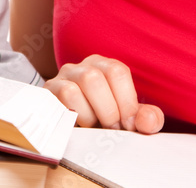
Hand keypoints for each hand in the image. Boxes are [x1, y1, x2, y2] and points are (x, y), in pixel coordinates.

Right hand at [45, 54, 163, 132]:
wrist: (74, 127)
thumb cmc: (105, 119)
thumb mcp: (129, 118)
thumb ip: (146, 118)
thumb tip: (148, 122)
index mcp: (103, 66)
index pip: (117, 71)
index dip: (126, 102)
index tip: (129, 125)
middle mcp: (80, 67)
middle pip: (93, 78)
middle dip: (107, 111)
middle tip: (112, 129)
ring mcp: (60, 80)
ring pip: (72, 90)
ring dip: (87, 116)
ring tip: (93, 127)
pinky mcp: (46, 96)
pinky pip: (54, 104)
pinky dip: (71, 118)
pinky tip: (79, 126)